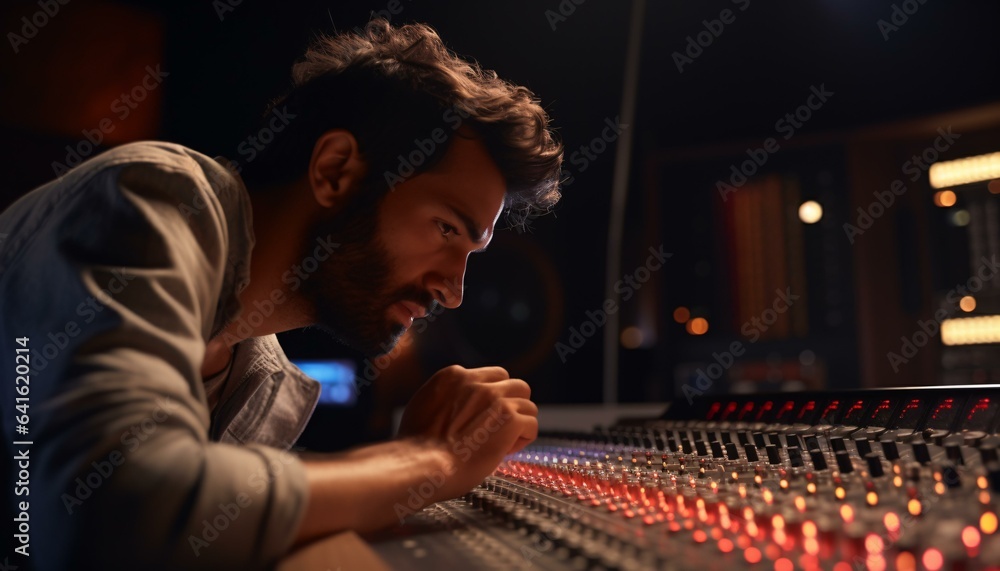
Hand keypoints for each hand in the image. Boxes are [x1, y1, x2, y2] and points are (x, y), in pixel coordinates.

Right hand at [397, 365, 538, 500]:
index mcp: (454, 376)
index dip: (493, 400)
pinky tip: (507, 452)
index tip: (485, 420)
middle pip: (515, 385)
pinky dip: (524, 439)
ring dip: (520, 423)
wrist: (420, 465)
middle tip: (500, 430)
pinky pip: (532, 425)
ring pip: (528, 404)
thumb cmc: (416, 447)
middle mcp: (477, 382)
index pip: (491, 377)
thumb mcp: (424, 406)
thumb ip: (447, 397)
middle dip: (512, 407)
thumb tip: (460, 406)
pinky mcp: (510, 419)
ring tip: (504, 444)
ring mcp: (496, 399)